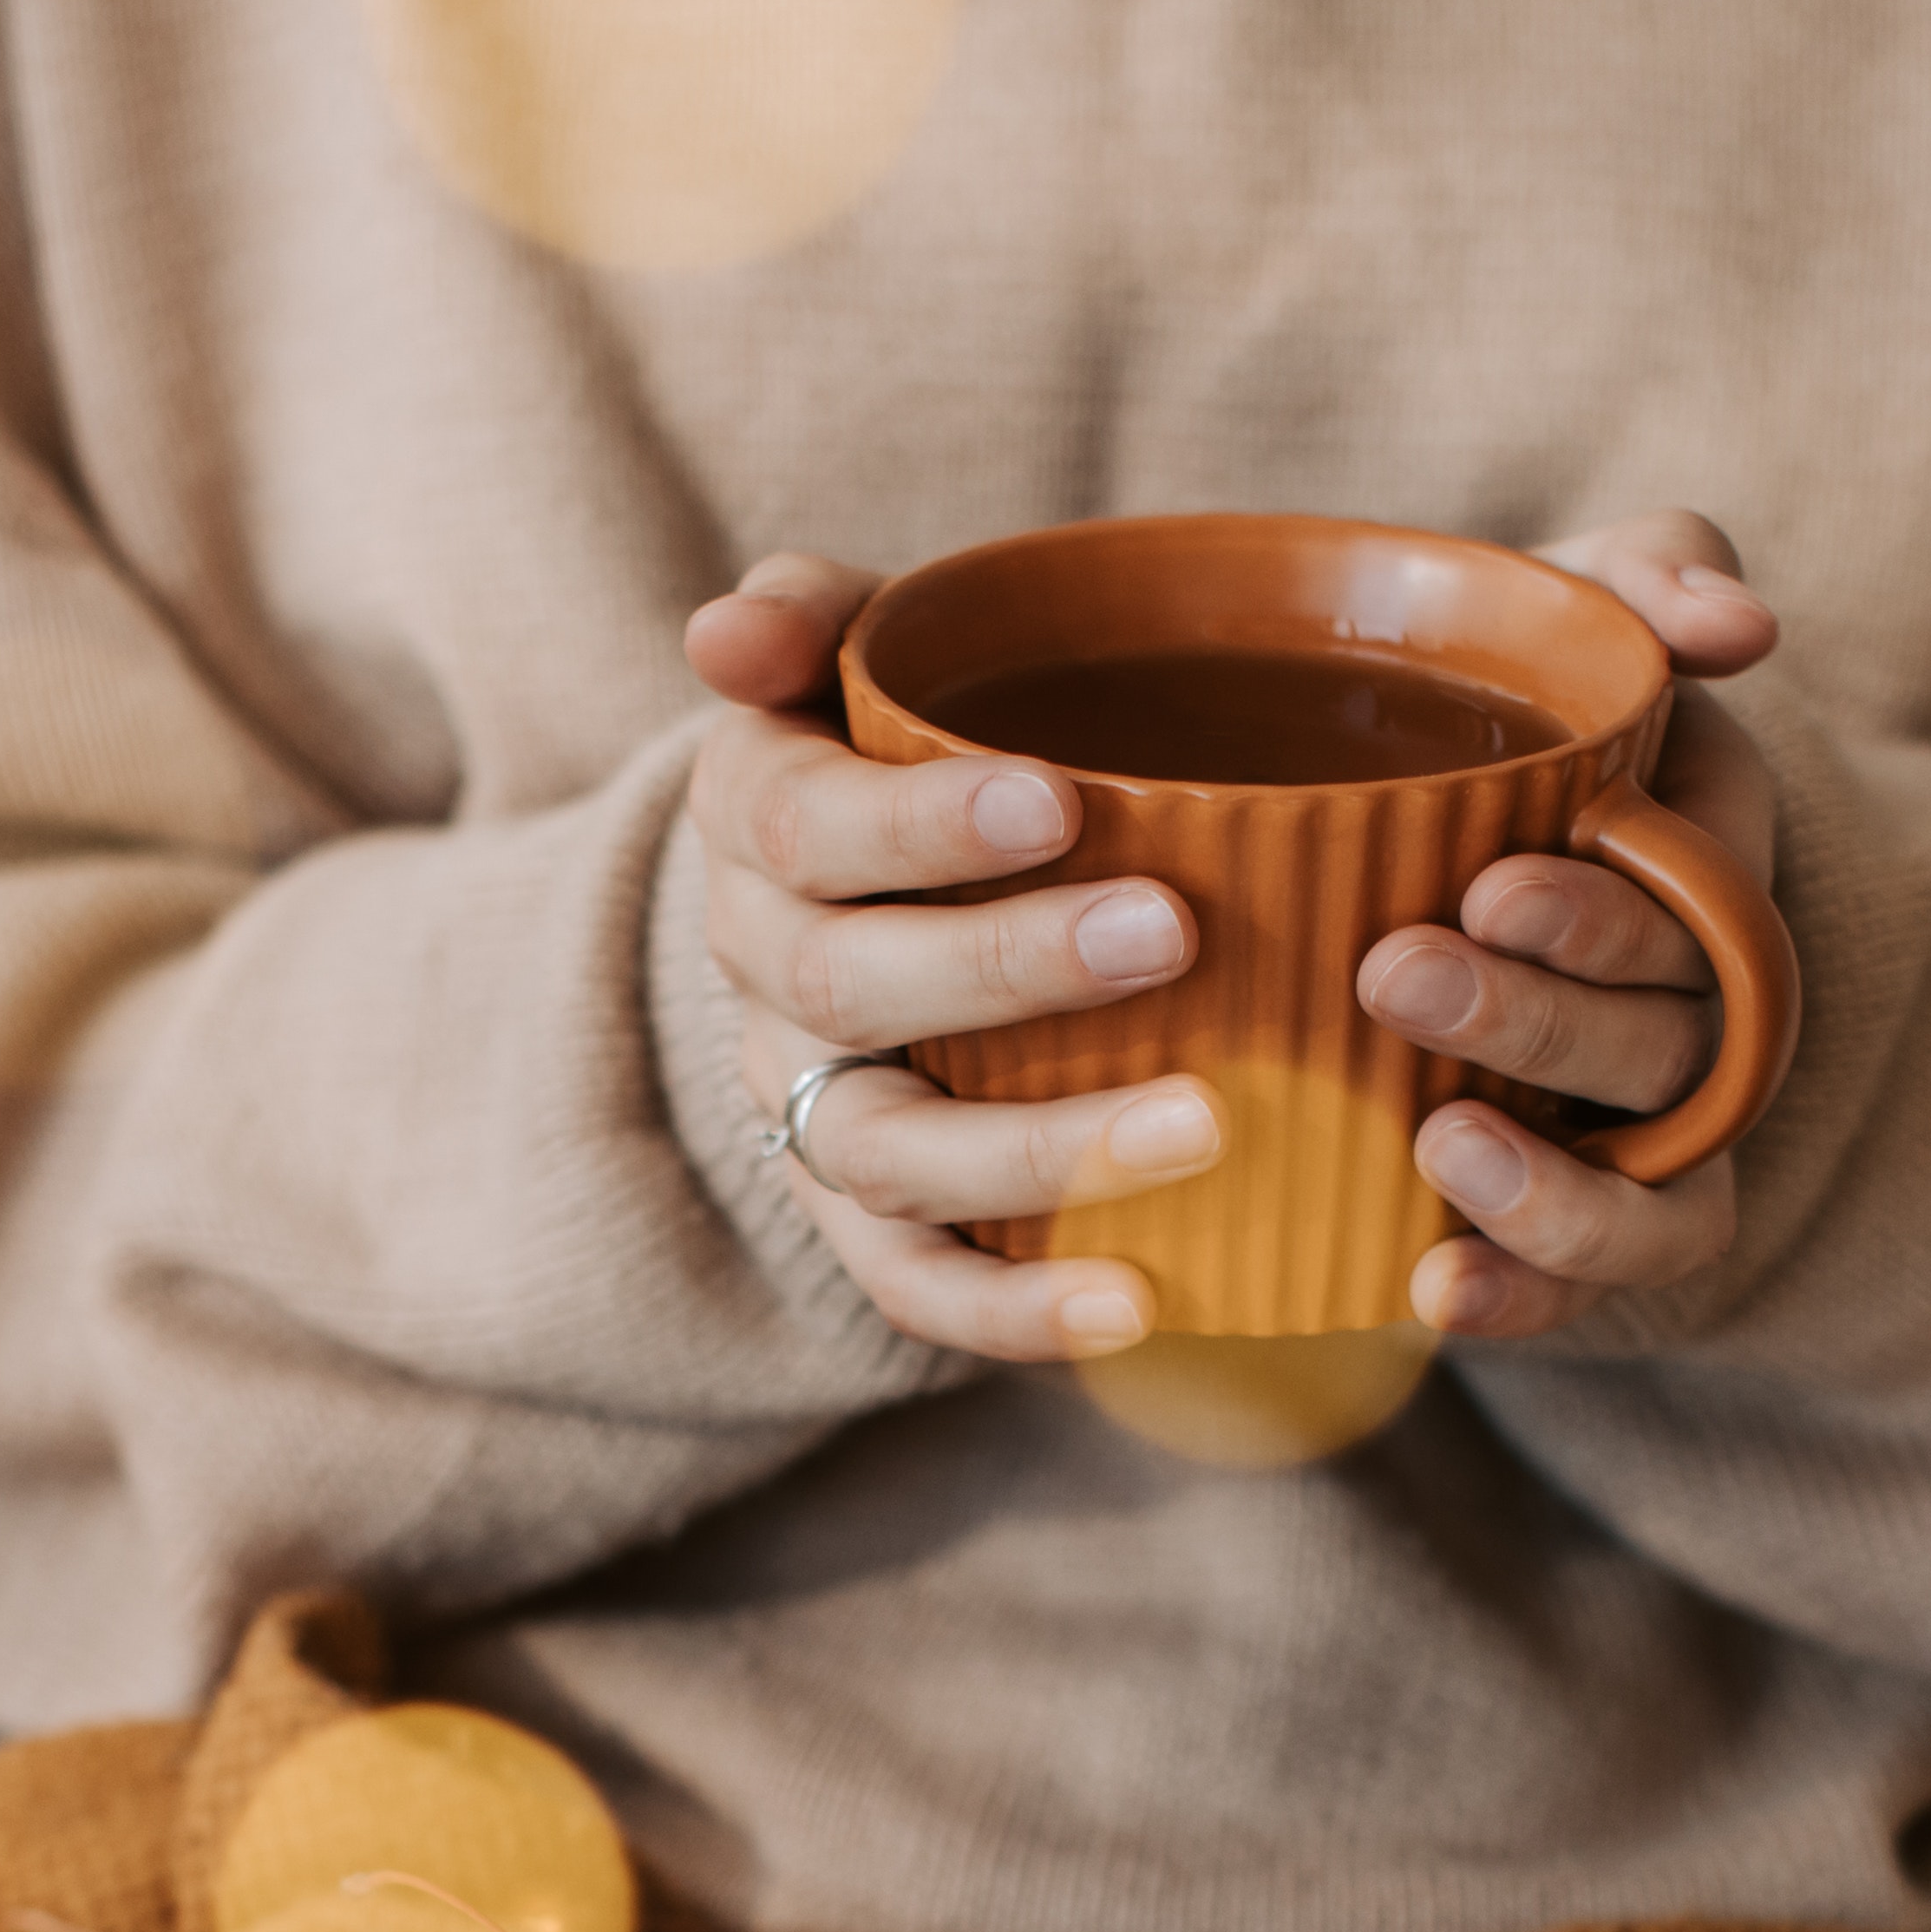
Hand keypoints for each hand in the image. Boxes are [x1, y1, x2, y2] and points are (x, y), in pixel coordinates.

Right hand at [682, 554, 1216, 1362]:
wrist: (866, 905)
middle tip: (1172, 933)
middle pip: (849, 990)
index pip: (803, 829)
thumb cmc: (907, 757)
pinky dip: (1016, 1313)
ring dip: (1040, 1153)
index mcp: (757, 829)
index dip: (920, 826)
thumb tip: (723, 632)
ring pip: (888, 1154)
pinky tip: (1141, 1301)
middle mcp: (764, 980)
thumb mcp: (858, 660)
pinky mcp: (868, 1225)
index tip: (1058, 802)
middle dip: (1007, 968)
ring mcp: (811, 1112)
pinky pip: (918, 1288)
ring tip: (1206, 1126)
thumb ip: (814, 618)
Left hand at [1365, 511, 1784, 1340]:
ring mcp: (1644, 1132)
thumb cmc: (1507, 710)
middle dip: (1539, 1020)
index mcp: (1704, 873)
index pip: (1700, 914)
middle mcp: (1696, 1013)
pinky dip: (1526, 1301)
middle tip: (1395, 973)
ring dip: (1556, 1191)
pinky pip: (1594, 1290)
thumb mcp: (1577, 614)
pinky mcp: (1572, 1223)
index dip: (1606, 917)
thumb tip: (1745, 624)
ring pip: (1656, 1191)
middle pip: (1663, 1047)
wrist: (1400, 828)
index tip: (1491, 886)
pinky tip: (1430, 1294)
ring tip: (1435, 1148)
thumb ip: (1655, 574)